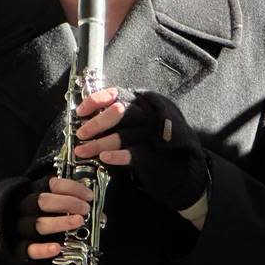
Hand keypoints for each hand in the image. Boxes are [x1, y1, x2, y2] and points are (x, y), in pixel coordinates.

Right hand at [11, 176, 93, 260]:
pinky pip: (28, 249)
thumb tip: (99, 214)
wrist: (14, 236)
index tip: (89, 196)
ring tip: (78, 222)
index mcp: (35, 192)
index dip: (73, 188)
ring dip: (60, 222)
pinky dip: (43, 249)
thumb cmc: (43, 216)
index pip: (53, 184)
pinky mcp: (18, 247)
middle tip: (85, 209)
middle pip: (43, 201)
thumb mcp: (56, 205)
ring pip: (37, 224)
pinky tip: (57, 248)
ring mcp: (20, 227)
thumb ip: (75, 206)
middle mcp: (25, 208)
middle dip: (68, 203)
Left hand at [74, 88, 207, 211]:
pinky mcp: (158, 156)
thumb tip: (88, 116)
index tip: (81, 112)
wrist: (183, 171)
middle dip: (97, 124)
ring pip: (124, 135)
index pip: (119, 94)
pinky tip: (106, 158)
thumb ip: (122, 116)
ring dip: (100, 143)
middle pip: (121, 112)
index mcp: (146, 104)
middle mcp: (152, 116)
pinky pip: (136, 153)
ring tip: (83, 151)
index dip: (97, 101)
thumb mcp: (142, 123)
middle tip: (81, 134)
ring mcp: (156, 136)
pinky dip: (119, 155)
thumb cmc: (156, 145)